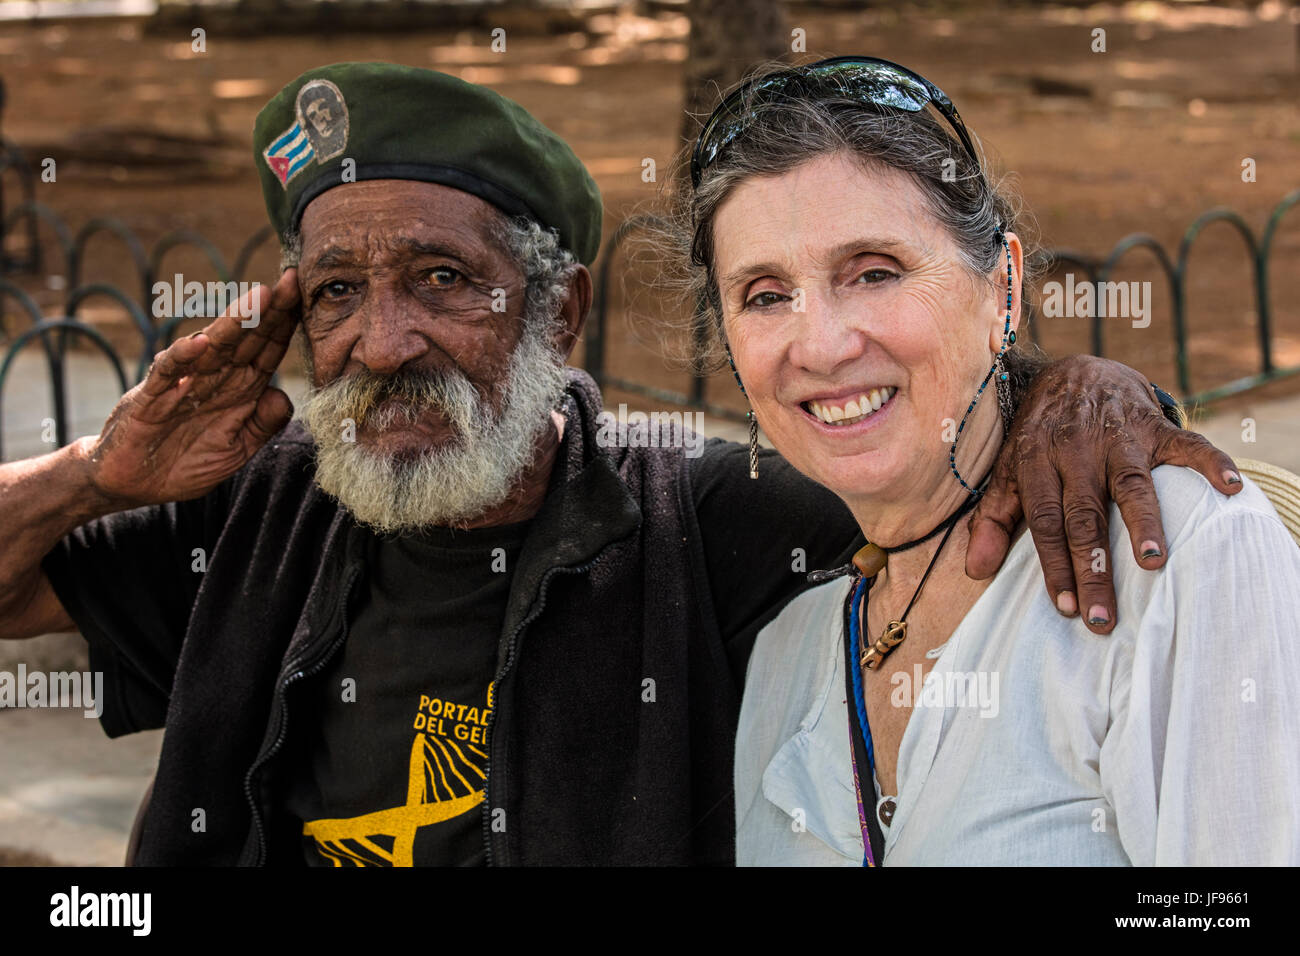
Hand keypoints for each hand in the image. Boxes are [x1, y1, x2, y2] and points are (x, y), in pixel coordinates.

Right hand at [86, 269, 300, 507]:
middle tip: (290, 282)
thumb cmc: (186, 461)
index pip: (266, 350)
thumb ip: (262, 424)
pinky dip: (184, 356)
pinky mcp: (152, 397)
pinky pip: (168, 372)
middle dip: (268, 311)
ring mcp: (183, 384)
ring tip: (258, 298)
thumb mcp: (237, 449)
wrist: (134, 483)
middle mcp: (214, 379)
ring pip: (213, 347)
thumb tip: (283, 396)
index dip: (285, 325)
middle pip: (245, 339)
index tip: (304, 297)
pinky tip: (202, 342)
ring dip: (235, 323)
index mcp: (239, 389)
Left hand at [965, 354, 1240, 634]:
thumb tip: (975, 571)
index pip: (1045, 521)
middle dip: (1093, 566)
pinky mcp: (1155, 425)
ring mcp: (1119, 436)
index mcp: (1037, 461)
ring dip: (1143, 521)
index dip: (1055, 564)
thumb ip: (993, 520)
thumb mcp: (1009, 471)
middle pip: (1084, 514)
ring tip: (1153, 560)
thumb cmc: (1040, 435)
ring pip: (1131, 483)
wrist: (1074, 371)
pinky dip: (1210, 463)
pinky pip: (1187, 443)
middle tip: (1103, 614)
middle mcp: (1077, 449)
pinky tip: (1229, 488)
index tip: (1066, 607)